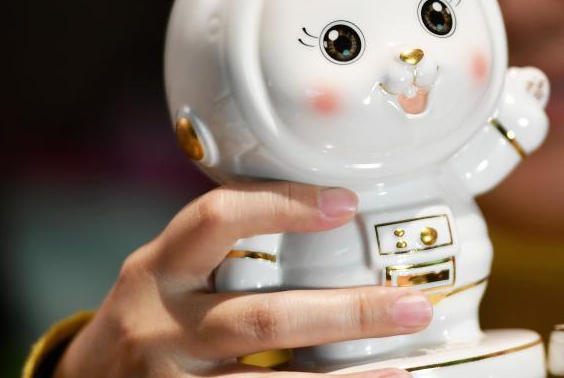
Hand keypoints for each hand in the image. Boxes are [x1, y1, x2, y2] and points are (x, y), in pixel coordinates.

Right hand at [54, 182, 430, 377]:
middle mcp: (161, 327)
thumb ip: (224, 246)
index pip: (215, 220)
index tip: (347, 203)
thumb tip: (333, 211)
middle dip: (346, 312)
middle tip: (412, 303)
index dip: (282, 206)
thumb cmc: (150, 313)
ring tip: (403, 366)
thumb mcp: (168, 270)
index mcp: (158, 269)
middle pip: (262, 320)